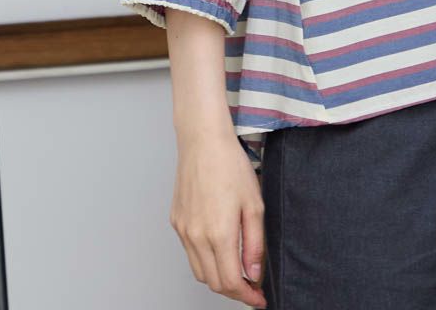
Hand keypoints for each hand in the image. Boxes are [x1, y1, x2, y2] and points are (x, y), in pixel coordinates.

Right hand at [169, 132, 267, 307]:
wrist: (203, 142)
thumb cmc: (231, 166)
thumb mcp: (254, 204)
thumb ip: (254, 243)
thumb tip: (254, 273)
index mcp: (218, 234)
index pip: (230, 282)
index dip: (246, 295)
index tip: (259, 298)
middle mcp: (196, 237)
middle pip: (213, 282)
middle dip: (233, 290)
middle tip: (252, 286)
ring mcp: (183, 231)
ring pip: (199, 271)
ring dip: (218, 278)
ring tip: (238, 270)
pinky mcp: (176, 222)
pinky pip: (190, 252)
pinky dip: (205, 260)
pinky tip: (220, 249)